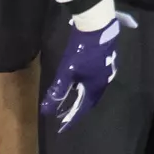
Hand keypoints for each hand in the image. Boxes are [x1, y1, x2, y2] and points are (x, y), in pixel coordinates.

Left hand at [41, 10, 136, 130]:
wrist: (96, 25)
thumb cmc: (81, 52)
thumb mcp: (67, 73)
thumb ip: (58, 92)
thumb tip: (46, 110)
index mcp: (96, 87)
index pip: (83, 109)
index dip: (72, 118)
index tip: (63, 127)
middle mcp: (104, 81)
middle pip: (90, 99)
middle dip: (78, 107)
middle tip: (66, 114)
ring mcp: (107, 70)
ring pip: (93, 88)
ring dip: (82, 94)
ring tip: (72, 97)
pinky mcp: (106, 59)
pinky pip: (95, 77)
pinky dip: (85, 83)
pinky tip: (80, 78)